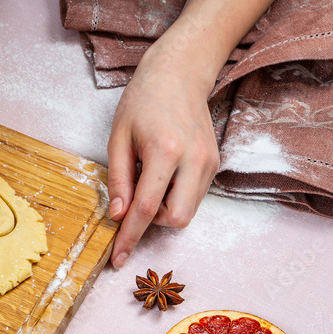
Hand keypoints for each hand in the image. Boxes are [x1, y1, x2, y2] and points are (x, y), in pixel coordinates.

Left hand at [106, 41, 220, 267]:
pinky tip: (163, 176)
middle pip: (176, 218)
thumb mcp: (119, 138)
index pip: (146, 209)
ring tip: (148, 180)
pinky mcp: (215, 163)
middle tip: (133, 201)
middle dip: (152, 222)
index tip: (118, 259)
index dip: (130, 237)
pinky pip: (194, 197)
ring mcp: (209, 162)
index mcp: (165, 152)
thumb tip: (117, 215)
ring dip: (164, 209)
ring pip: (187, 212)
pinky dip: (175, 197)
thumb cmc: (143, 102)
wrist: (179, 75)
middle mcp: (194, 160)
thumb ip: (118, 179)